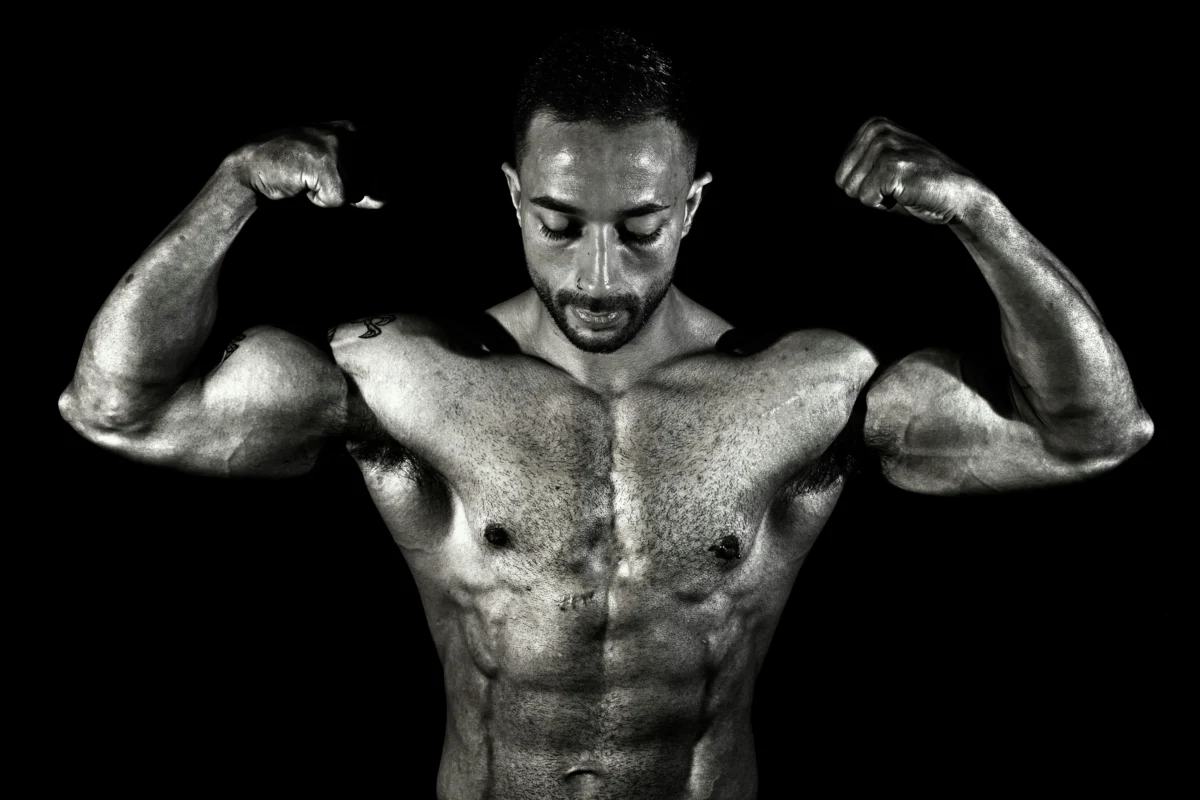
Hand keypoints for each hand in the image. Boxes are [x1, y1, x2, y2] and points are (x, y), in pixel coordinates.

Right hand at [225, 121, 383, 208]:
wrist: (250, 170)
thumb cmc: (295, 173)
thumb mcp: (335, 176)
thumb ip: (364, 186)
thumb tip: (385, 200)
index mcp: (354, 129)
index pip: (381, 171)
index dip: (361, 185)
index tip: (329, 175)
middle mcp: (349, 132)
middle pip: (370, 185)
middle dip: (345, 191)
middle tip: (315, 177)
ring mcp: (337, 145)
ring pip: (354, 194)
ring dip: (331, 195)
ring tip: (307, 177)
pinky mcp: (325, 162)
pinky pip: (337, 200)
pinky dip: (318, 200)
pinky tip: (300, 182)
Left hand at [834, 117, 980, 223]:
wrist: (960, 196)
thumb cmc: (919, 188)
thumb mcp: (884, 169)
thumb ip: (860, 167)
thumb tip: (838, 179)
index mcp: (873, 126)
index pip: (841, 174)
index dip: (864, 187)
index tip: (890, 181)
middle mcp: (878, 130)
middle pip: (843, 181)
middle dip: (867, 193)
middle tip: (896, 187)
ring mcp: (885, 145)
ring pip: (853, 191)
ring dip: (878, 198)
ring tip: (903, 188)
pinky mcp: (892, 165)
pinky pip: (866, 198)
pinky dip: (885, 205)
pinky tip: (907, 193)